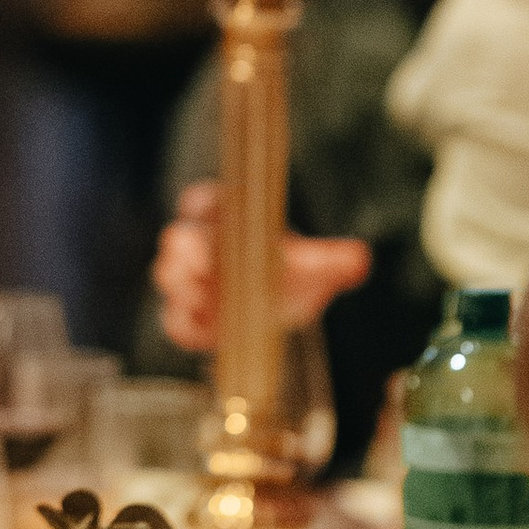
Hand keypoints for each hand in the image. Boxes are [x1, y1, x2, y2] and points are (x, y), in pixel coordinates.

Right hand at [149, 179, 369, 356]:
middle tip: (207, 266)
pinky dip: (184, 323)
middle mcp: (200, 246)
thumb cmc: (290, 275)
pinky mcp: (187, 316)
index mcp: (226, 220)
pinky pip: (173, 319)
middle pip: (177, 238)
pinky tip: (204, 328)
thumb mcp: (315, 266)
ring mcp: (189, 282)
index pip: (205, 201)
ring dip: (182, 286)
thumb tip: (360, 259)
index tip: (209, 210)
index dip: (204, 204)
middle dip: (188, 252)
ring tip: (202, 297)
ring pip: (168, 276)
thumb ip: (333, 260)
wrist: (279, 310)